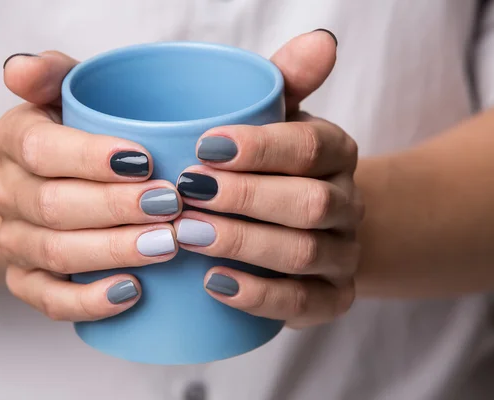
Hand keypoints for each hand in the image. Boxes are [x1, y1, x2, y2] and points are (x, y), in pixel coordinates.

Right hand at [0, 52, 180, 320]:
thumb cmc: (79, 132)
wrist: (56, 180)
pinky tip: (132, 292)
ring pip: (57, 253)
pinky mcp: (27, 279)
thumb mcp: (67, 91)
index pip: (40, 149)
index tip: (145, 160)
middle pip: (54, 206)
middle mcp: (6, 192)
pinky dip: (90, 301)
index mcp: (13, 139)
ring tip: (166, 244)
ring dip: (114, 251)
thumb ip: (51, 73)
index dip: (90, 157)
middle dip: (117, 208)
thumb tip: (22, 69)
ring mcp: (15, 240)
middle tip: (171, 205)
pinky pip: (50, 299)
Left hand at [174, 30, 363, 328]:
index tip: (203, 146)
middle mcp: (347, 205)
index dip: (259, 149)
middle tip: (186, 193)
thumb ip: (289, 80)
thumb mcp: (277, 118)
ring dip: (242, 243)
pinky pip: (302, 303)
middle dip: (244, 199)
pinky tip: (213, 282)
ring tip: (187, 234)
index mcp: (335, 153)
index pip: (309, 148)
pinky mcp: (332, 298)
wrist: (303, 223)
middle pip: (309, 204)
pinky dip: (257, 295)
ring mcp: (343, 255)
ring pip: (303, 254)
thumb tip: (322, 40)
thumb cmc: (274, 166)